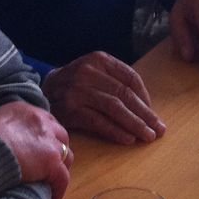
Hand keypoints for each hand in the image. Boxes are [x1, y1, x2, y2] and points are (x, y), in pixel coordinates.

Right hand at [0, 100, 70, 198]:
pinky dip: (58, 189)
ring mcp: (49, 141)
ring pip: (66, 155)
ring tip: (51, 183)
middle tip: (49, 167)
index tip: (40, 149)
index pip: (45, 121)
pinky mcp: (52, 162)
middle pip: (61, 136)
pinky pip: (63, 178)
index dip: (45, 136)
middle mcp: (42, 121)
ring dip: (60, 168)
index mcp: (26, 110)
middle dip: (58, 150)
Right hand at [41, 52, 165, 145]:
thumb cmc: (73, 84)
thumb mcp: (93, 72)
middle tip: (159, 130)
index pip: (130, 77)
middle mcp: (89, 72)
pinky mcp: (70, 108)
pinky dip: (115, 131)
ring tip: (147, 136)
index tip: (153, 113)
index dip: (145, 97)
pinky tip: (128, 140)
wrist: (40, 92)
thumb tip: (146, 106)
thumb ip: (115, 82)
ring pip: (114, 108)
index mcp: (99, 59)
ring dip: (135, 124)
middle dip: (145, 114)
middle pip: (124, 94)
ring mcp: (78, 90)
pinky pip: (99, 122)